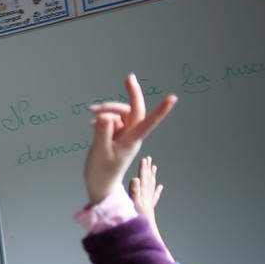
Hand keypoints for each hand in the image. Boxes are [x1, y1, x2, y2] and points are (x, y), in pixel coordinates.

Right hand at [82, 74, 175, 204]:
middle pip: (132, 111)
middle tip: (128, 78)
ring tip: (91, 112)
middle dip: (128, 96)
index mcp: (132, 141)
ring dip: (108, 109)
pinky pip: (112, 120)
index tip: (173, 98)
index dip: (161, 110)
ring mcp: (123, 135)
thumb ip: (102, 133)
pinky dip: (102, 118)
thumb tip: (105, 116)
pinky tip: (91, 123)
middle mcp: (131, 135)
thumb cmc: (101, 173)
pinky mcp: (115, 136)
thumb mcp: (100, 153)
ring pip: (121, 114)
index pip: (149, 122)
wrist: (99, 185)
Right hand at [129, 155, 164, 240]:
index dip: (143, 169)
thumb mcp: (133, 205)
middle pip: (148, 180)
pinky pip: (154, 197)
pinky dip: (157, 190)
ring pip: (152, 186)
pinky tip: (160, 186)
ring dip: (152, 177)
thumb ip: (134, 192)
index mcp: (143, 195)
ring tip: (154, 168)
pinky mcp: (150, 208)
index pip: (143, 179)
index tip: (144, 159)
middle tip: (149, 159)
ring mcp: (149, 202)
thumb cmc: (137, 221)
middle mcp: (147, 197)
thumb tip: (135, 178)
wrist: (146, 233)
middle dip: (148, 170)